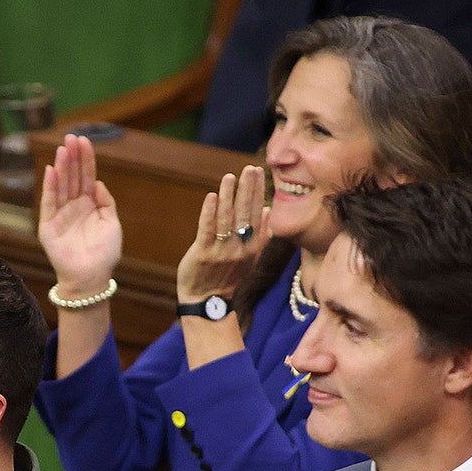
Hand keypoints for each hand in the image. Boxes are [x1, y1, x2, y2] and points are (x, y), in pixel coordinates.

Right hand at [38, 134, 122, 296]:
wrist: (91, 278)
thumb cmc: (104, 254)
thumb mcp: (112, 224)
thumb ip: (106, 202)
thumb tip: (98, 182)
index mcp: (89, 205)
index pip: (86, 177)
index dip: (86, 159)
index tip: (84, 140)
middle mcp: (73, 206)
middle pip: (72, 177)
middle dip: (72, 157)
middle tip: (71, 137)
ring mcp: (60, 215)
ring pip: (61, 186)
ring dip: (61, 167)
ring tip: (62, 149)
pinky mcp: (48, 227)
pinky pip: (48, 204)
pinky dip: (49, 187)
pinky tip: (51, 171)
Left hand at [176, 165, 267, 302]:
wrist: (206, 302)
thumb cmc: (227, 277)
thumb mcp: (249, 258)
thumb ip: (261, 235)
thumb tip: (268, 209)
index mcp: (252, 247)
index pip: (257, 214)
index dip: (257, 192)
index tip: (258, 172)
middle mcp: (239, 248)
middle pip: (245, 213)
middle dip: (247, 189)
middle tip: (249, 168)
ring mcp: (221, 251)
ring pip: (226, 219)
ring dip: (229, 196)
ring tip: (230, 177)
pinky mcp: (203, 254)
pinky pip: (207, 230)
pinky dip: (209, 212)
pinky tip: (211, 196)